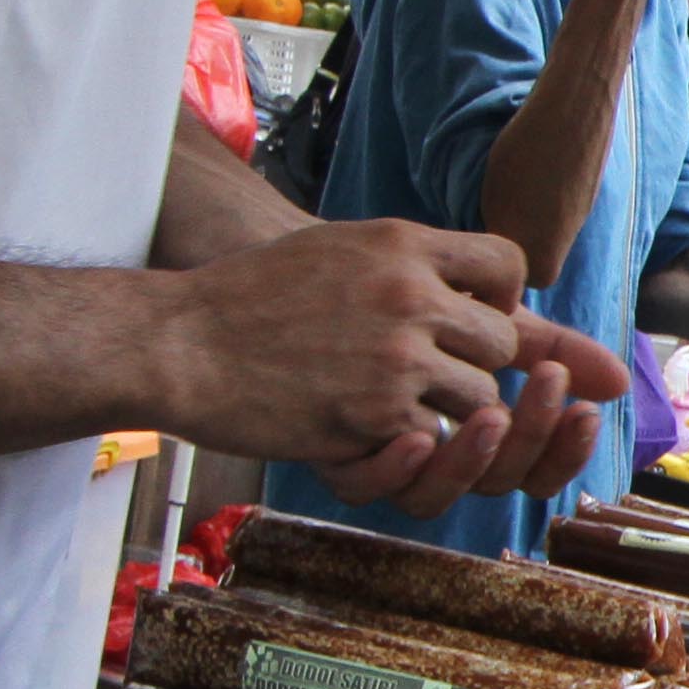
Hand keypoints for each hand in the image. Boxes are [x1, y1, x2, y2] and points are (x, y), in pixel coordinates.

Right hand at [161, 220, 630, 519]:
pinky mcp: (374, 413)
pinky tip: (363, 426)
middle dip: (476, 366)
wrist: (181, 343)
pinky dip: (409, 444)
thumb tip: (495, 286)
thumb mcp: (338, 252)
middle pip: (504, 342)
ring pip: (482, 401)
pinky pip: (435, 440)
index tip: (469, 318)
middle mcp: (408, 292)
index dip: (502, 299)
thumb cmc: (253, 299)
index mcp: (401, 243)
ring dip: (450, 414)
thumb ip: (411, 264)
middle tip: (424, 374)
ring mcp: (395, 355)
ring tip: (390, 402)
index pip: (507, 264)